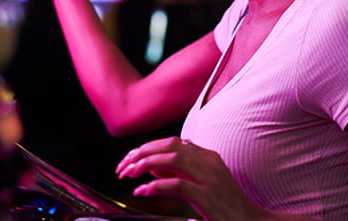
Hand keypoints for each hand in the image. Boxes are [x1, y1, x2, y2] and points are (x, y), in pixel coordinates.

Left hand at [115, 136, 267, 220]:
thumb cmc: (224, 205)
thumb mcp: (200, 184)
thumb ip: (178, 174)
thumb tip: (152, 168)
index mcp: (207, 156)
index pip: (172, 142)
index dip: (148, 147)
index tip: (130, 158)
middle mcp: (208, 162)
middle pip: (169, 145)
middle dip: (142, 152)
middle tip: (123, 165)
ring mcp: (209, 178)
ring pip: (171, 159)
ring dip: (145, 164)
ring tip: (129, 173)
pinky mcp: (207, 196)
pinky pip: (176, 185)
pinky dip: (155, 186)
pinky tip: (142, 191)